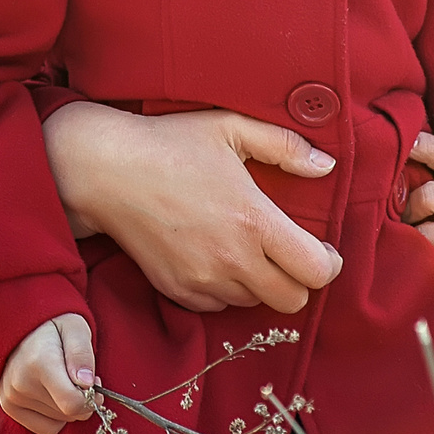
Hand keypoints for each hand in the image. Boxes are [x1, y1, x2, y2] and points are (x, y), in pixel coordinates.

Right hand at [0, 314, 96, 433]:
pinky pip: (46, 429)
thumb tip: (86, 384)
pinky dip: (56, 417)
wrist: (21, 327)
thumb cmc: (54, 327)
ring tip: (64, 382)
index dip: (92, 398)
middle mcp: (21, 384)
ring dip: (69, 407)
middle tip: (80, 378)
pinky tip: (54, 395)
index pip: (72, 403)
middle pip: (68, 414)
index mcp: (40, 363)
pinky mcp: (9, 407)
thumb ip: (82, 354)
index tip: (94, 383)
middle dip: (82, 400)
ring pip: (59, 422)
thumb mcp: (76, 328)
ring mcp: (12, 398)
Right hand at [42, 102, 342, 313]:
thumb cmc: (170, 143)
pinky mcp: (177, 291)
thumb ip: (285, 146)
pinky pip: (218, 305)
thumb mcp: (231, 128)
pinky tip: (218, 257)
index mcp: (254, 221)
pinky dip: (227, 289)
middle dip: (299, 279)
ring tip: (249, 250)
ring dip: (261, 284)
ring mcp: (202, 279)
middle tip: (290, 253)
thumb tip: (326, 166)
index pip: (315, 271)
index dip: (328, 263)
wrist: (106, 171)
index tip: (322, 249)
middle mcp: (232, 259)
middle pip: (292, 300)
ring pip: (255, 303)